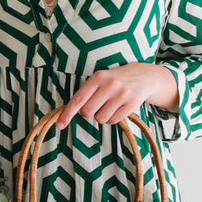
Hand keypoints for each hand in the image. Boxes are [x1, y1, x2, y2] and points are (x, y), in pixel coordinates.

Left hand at [56, 63, 178, 129]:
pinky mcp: (132, 103)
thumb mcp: (100, 80)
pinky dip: (113, 118)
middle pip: (88, 112)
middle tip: (97, 105)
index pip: (78, 99)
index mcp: (98, 77)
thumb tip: (69, 112)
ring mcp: (122, 94)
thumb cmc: (114, 80)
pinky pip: (114, 121)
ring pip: (101, 119)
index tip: (60, 125)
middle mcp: (109, 85)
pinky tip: (118, 108)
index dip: (67, 113)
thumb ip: (86, 94)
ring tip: (109, 105)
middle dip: (89, 113)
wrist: (142, 76)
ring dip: (102, 116)